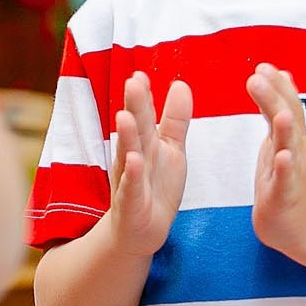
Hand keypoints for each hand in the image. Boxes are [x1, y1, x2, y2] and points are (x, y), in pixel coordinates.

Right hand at [109, 72, 193, 255]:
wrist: (142, 232)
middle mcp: (133, 157)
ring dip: (126, 137)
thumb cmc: (155, 185)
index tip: (141, 74)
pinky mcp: (132, 205)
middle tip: (133, 82)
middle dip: (134, 106)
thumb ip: (174, 119)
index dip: (143, 96)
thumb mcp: (170, 149)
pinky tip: (134, 161)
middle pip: (135, 129)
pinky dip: (132, 176)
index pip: (144, 114)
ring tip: (125, 116)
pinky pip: (131, 189)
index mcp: (145, 143)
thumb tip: (181, 83)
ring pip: (127, 155)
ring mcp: (130, 181)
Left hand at [247, 64, 305, 255]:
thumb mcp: (282, 138)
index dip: (276, 85)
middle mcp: (295, 149)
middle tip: (258, 77)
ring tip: (280, 114)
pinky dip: (285, 168)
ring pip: (290, 147)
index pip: (286, 104)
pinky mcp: (285, 195)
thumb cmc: (289, 180)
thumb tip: (281, 73)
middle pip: (288, 118)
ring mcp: (292, 172)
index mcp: (290, 135)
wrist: (304, 224)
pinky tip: (282, 157)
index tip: (262, 66)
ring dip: (285, 129)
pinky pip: (286, 180)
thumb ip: (279, 106)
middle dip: (275, 98)